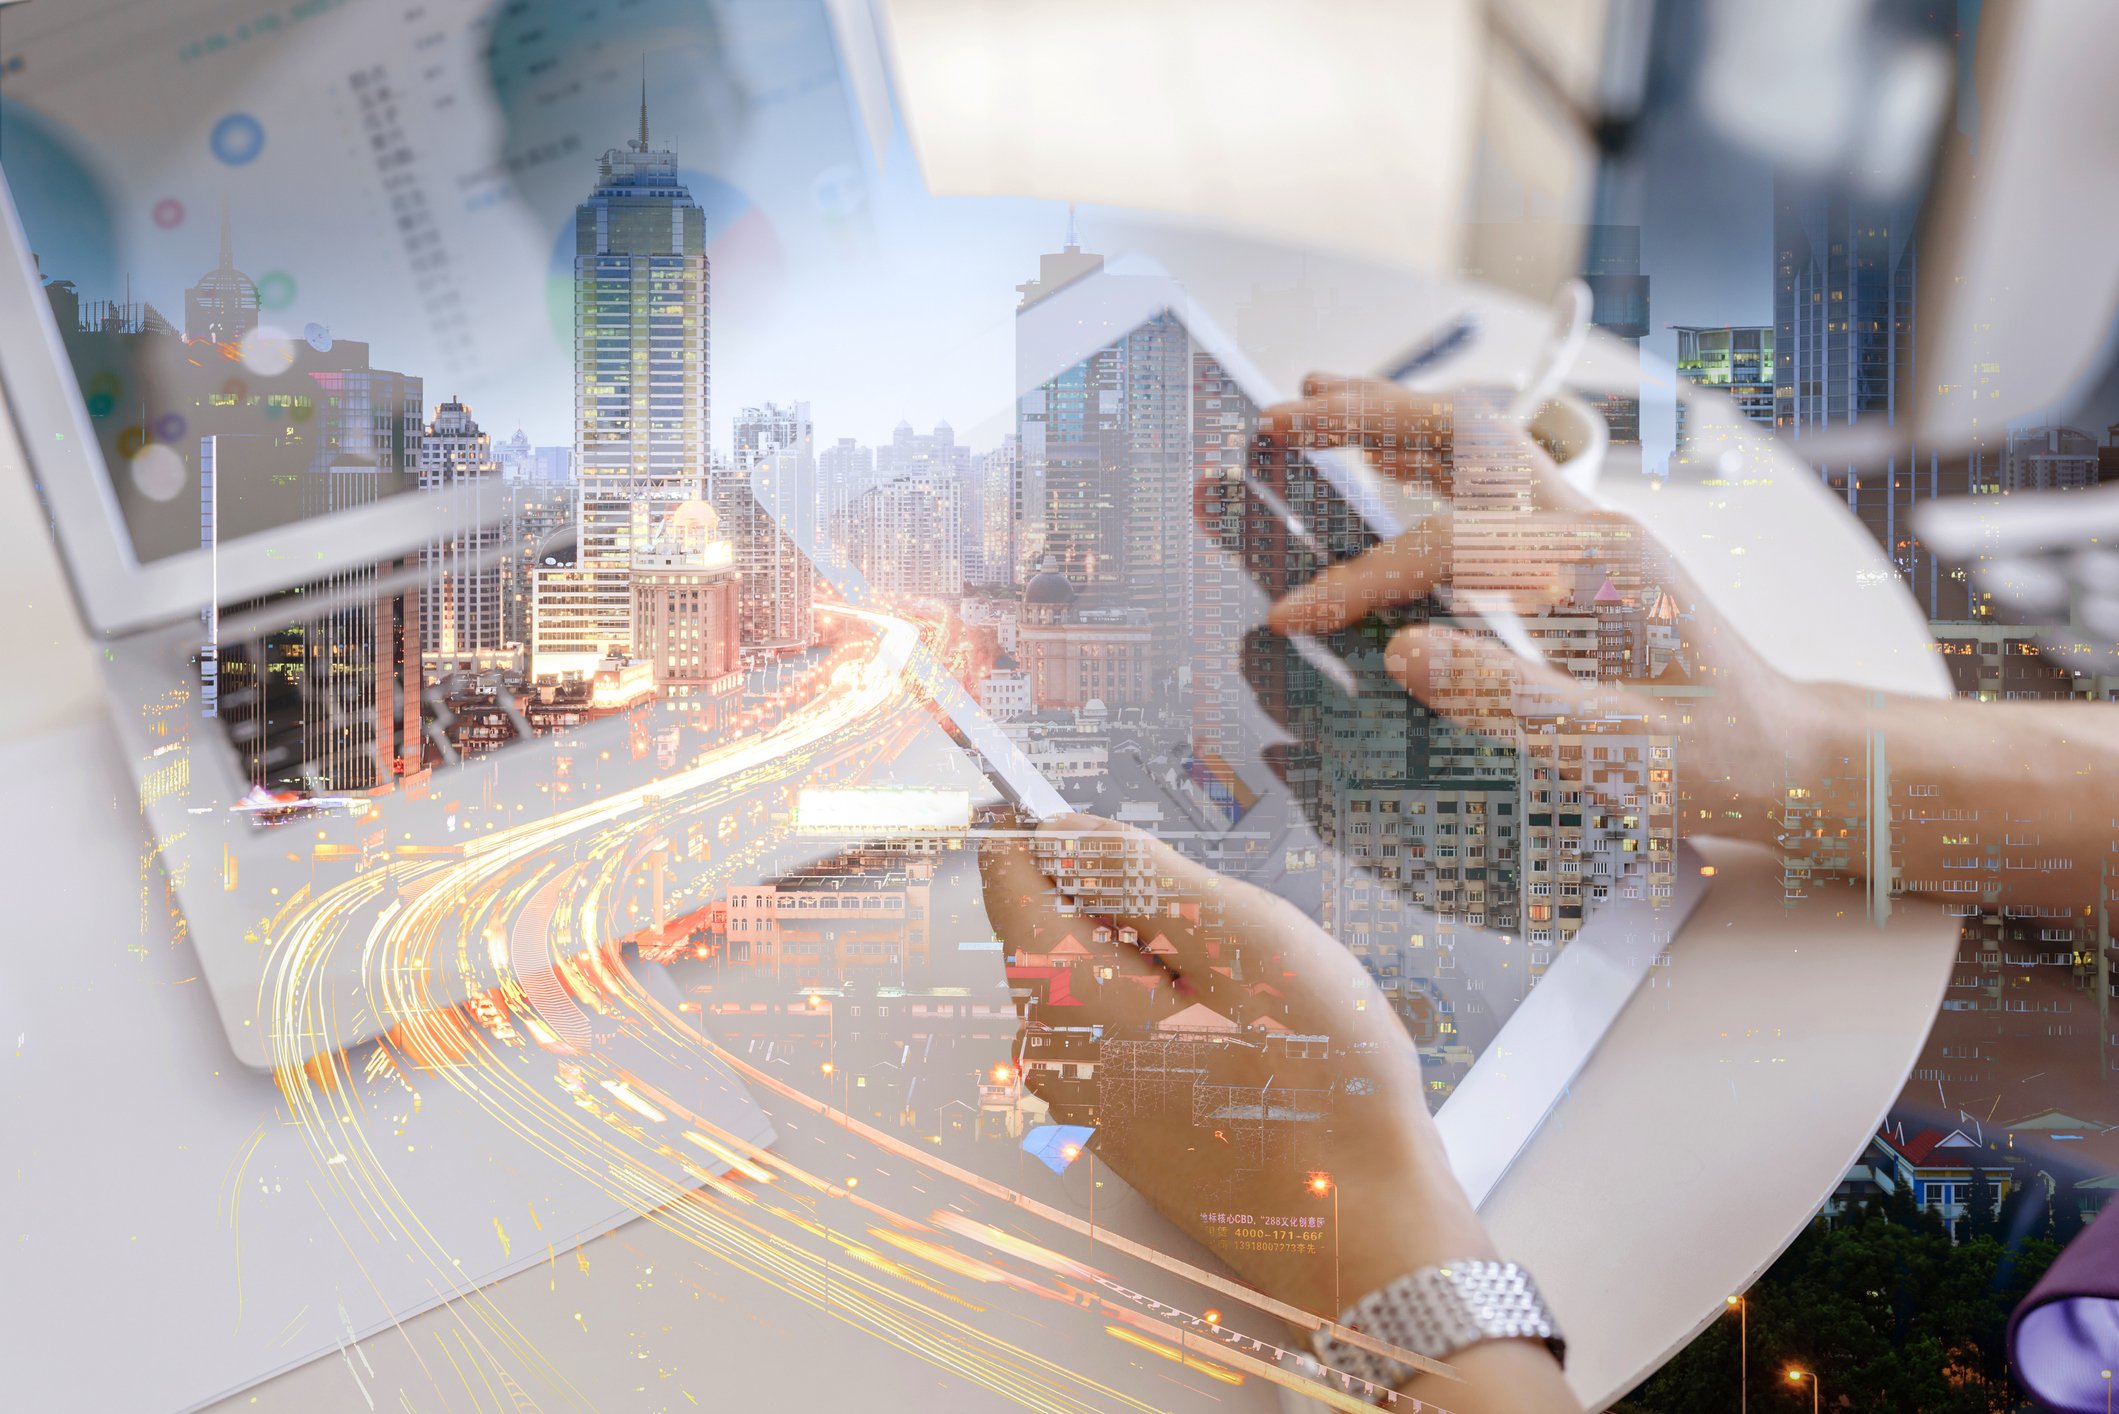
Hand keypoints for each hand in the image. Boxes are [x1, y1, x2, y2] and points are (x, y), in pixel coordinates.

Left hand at [977, 812, 1494, 1320]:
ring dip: (1164, 964)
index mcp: (1064, 1000)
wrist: (1364, 1229)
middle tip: (1232, 942)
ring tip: (1253, 1003)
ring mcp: (1084, 1101)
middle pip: (1058, 928)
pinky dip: (1176, 1016)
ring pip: (1101, 982)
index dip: (1062, 833)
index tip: (1131, 839)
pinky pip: (1125, 1035)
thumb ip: (1137, 869)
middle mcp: (1051, 1057)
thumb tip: (1064, 830)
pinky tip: (1248, 1045)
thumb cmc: (1323, 1090)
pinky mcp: (1123, 1128)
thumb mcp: (1241, 935)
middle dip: (1135, 907)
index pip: (1008, 877)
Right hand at [1253, 374, 1842, 845]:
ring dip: (1393, 419)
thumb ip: (1506, 700)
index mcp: (1595, 570)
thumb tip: (1402, 652)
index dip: (1361, 577)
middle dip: (1367, 416)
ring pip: (1480, 444)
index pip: (1448, 548)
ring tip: (1310, 404)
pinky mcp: (1581, 552)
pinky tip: (1382, 462)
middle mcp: (1591, 530)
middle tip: (1278, 418)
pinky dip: (1428, 457)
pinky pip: (1494, 480)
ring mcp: (1588, 533)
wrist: (1790, 753)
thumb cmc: (1709, 761)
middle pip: (1468, 435)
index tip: (1292, 613)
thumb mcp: (1610, 753)